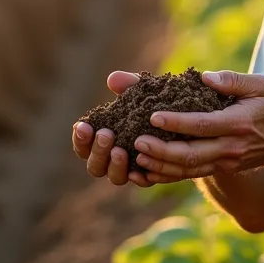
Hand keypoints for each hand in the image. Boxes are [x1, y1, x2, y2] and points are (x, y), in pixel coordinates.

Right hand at [72, 71, 155, 187]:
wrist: (184, 117)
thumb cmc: (152, 104)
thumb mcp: (142, 92)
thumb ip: (127, 86)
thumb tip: (113, 79)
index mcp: (102, 140)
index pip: (83, 146)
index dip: (80, 139)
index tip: (83, 126)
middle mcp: (112, 159)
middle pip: (94, 166)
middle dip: (97, 151)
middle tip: (106, 135)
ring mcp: (131, 169)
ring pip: (115, 178)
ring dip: (115, 165)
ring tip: (120, 150)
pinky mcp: (151, 175)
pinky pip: (142, 182)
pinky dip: (138, 178)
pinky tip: (138, 171)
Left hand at [132, 70, 263, 182]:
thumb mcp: (259, 85)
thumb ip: (233, 80)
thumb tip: (205, 77)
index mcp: (238, 124)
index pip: (203, 125)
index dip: (177, 122)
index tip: (153, 116)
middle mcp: (231, 147)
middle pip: (191, 154)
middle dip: (162, 150)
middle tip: (137, 142)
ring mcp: (225, 162)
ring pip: (189, 169)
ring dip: (161, 165)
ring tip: (137, 157)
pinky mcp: (220, 169)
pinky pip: (191, 175)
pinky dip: (168, 175)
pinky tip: (148, 171)